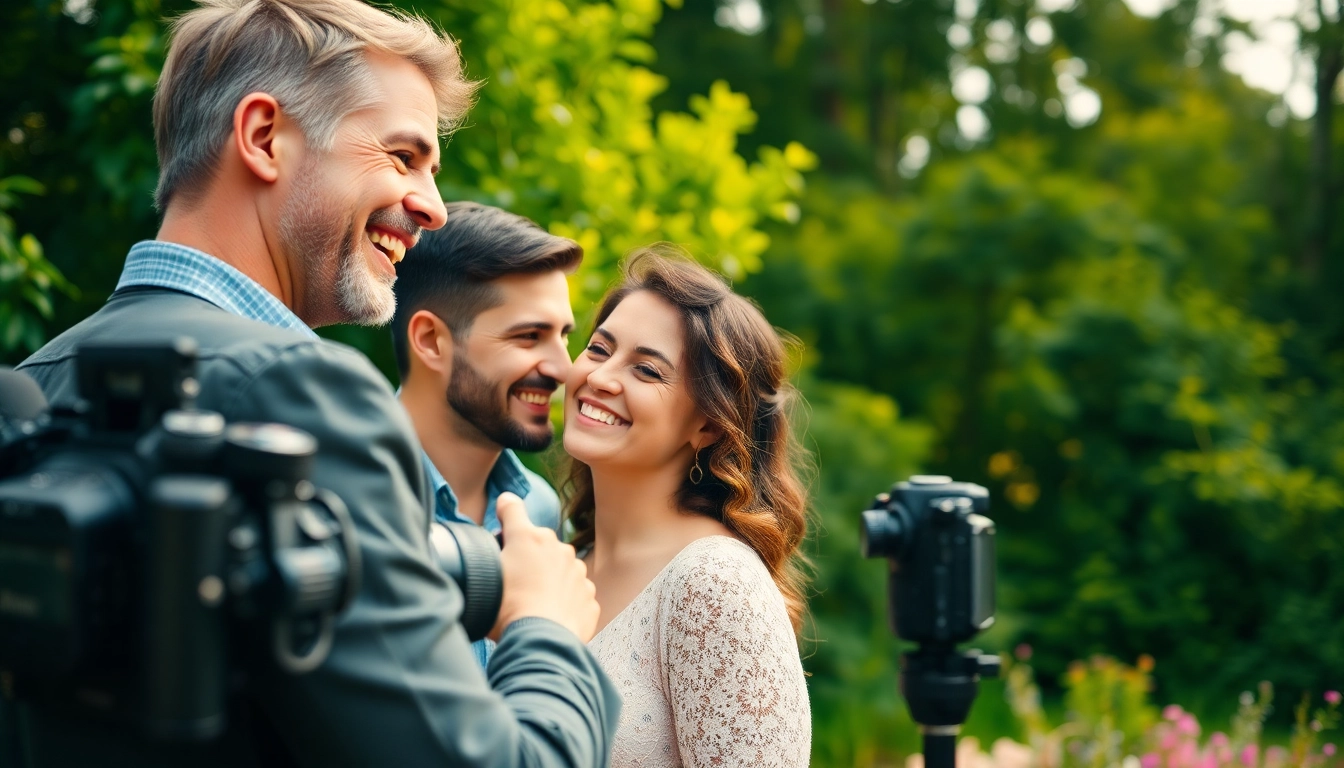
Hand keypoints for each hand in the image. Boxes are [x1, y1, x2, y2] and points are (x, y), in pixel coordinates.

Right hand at [489, 492, 599, 642]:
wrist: (541, 642)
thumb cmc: (507, 610)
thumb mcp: (485, 573)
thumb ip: (490, 547)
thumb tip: (492, 528)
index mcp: (528, 538)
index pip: (512, 510)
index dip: (505, 509)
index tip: (504, 510)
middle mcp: (558, 548)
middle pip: (539, 544)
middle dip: (529, 556)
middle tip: (514, 581)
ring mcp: (578, 572)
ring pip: (560, 568)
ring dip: (550, 579)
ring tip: (533, 603)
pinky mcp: (589, 596)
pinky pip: (574, 593)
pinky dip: (564, 602)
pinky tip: (550, 617)